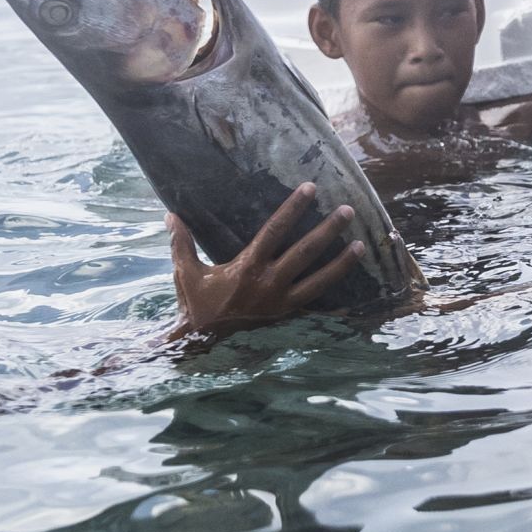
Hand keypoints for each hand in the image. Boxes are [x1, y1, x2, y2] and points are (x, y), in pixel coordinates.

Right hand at [169, 187, 362, 333]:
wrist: (201, 342)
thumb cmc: (195, 304)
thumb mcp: (185, 273)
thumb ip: (181, 243)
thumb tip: (169, 214)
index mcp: (247, 267)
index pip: (275, 230)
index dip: (293, 208)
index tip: (310, 189)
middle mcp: (269, 283)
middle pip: (305, 252)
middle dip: (328, 230)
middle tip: (347, 210)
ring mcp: (281, 302)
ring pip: (319, 281)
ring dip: (342, 263)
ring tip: (362, 245)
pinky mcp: (285, 317)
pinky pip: (315, 311)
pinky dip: (335, 309)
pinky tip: (355, 304)